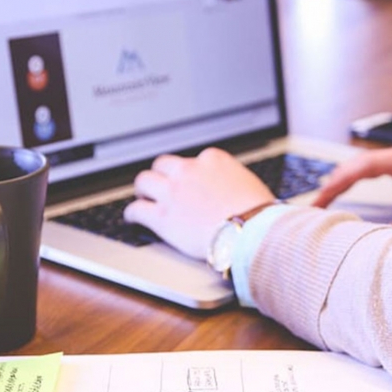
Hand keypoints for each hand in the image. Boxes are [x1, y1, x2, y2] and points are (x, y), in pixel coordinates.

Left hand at [124, 148, 274, 259]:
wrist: (251, 232)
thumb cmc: (258, 213)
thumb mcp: (249, 184)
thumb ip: (232, 180)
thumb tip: (233, 189)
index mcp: (212, 159)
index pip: (193, 160)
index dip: (189, 173)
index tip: (189, 181)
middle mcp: (189, 170)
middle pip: (163, 164)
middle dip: (161, 175)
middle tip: (161, 185)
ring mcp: (173, 192)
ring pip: (144, 181)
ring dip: (143, 189)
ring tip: (143, 197)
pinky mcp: (162, 217)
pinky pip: (136, 210)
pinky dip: (132, 214)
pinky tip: (133, 218)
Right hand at [313, 142, 391, 230]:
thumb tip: (378, 240)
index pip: (366, 166)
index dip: (338, 182)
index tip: (319, 201)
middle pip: (358, 165)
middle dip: (332, 184)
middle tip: (310, 210)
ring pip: (364, 170)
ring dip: (342, 185)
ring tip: (319, 209)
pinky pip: (376, 177)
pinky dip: (356, 188)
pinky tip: (343, 203)